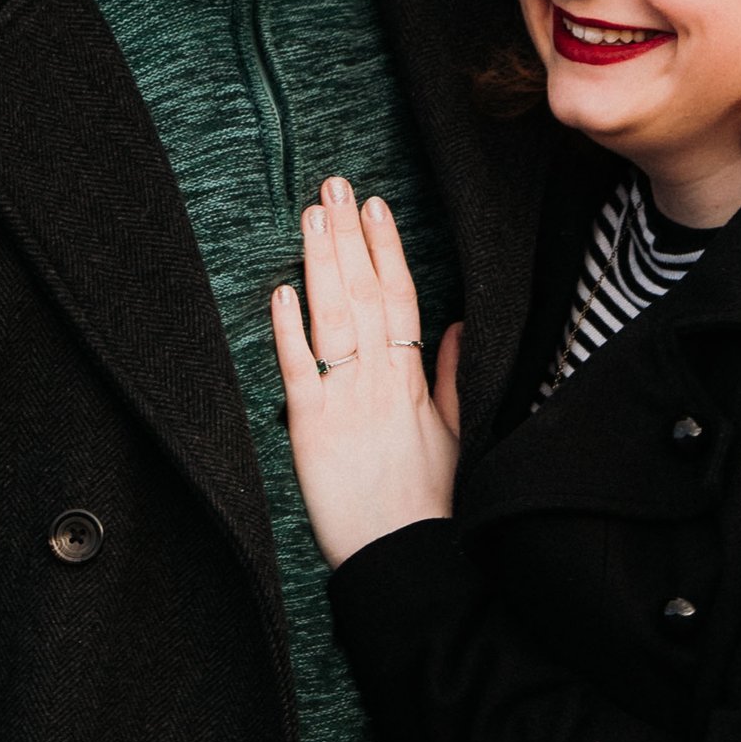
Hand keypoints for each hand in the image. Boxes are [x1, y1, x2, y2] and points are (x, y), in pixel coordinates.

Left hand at [271, 179, 462, 570]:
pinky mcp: (312, 430)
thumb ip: (452, 374)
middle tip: (335, 186)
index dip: (386, 248)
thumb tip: (457, 325)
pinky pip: (300, 371)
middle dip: (350, 236)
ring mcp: (346, 401)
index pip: (401, 297)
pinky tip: (283, 292)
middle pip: (365, 293)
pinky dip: (290, 330)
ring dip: (322, 263)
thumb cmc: (427, 501)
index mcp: (413, 378)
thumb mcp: (455, 432)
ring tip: (313, 216)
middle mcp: (381, 380)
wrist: (402, 555)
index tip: (375, 206)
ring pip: (334, 318)